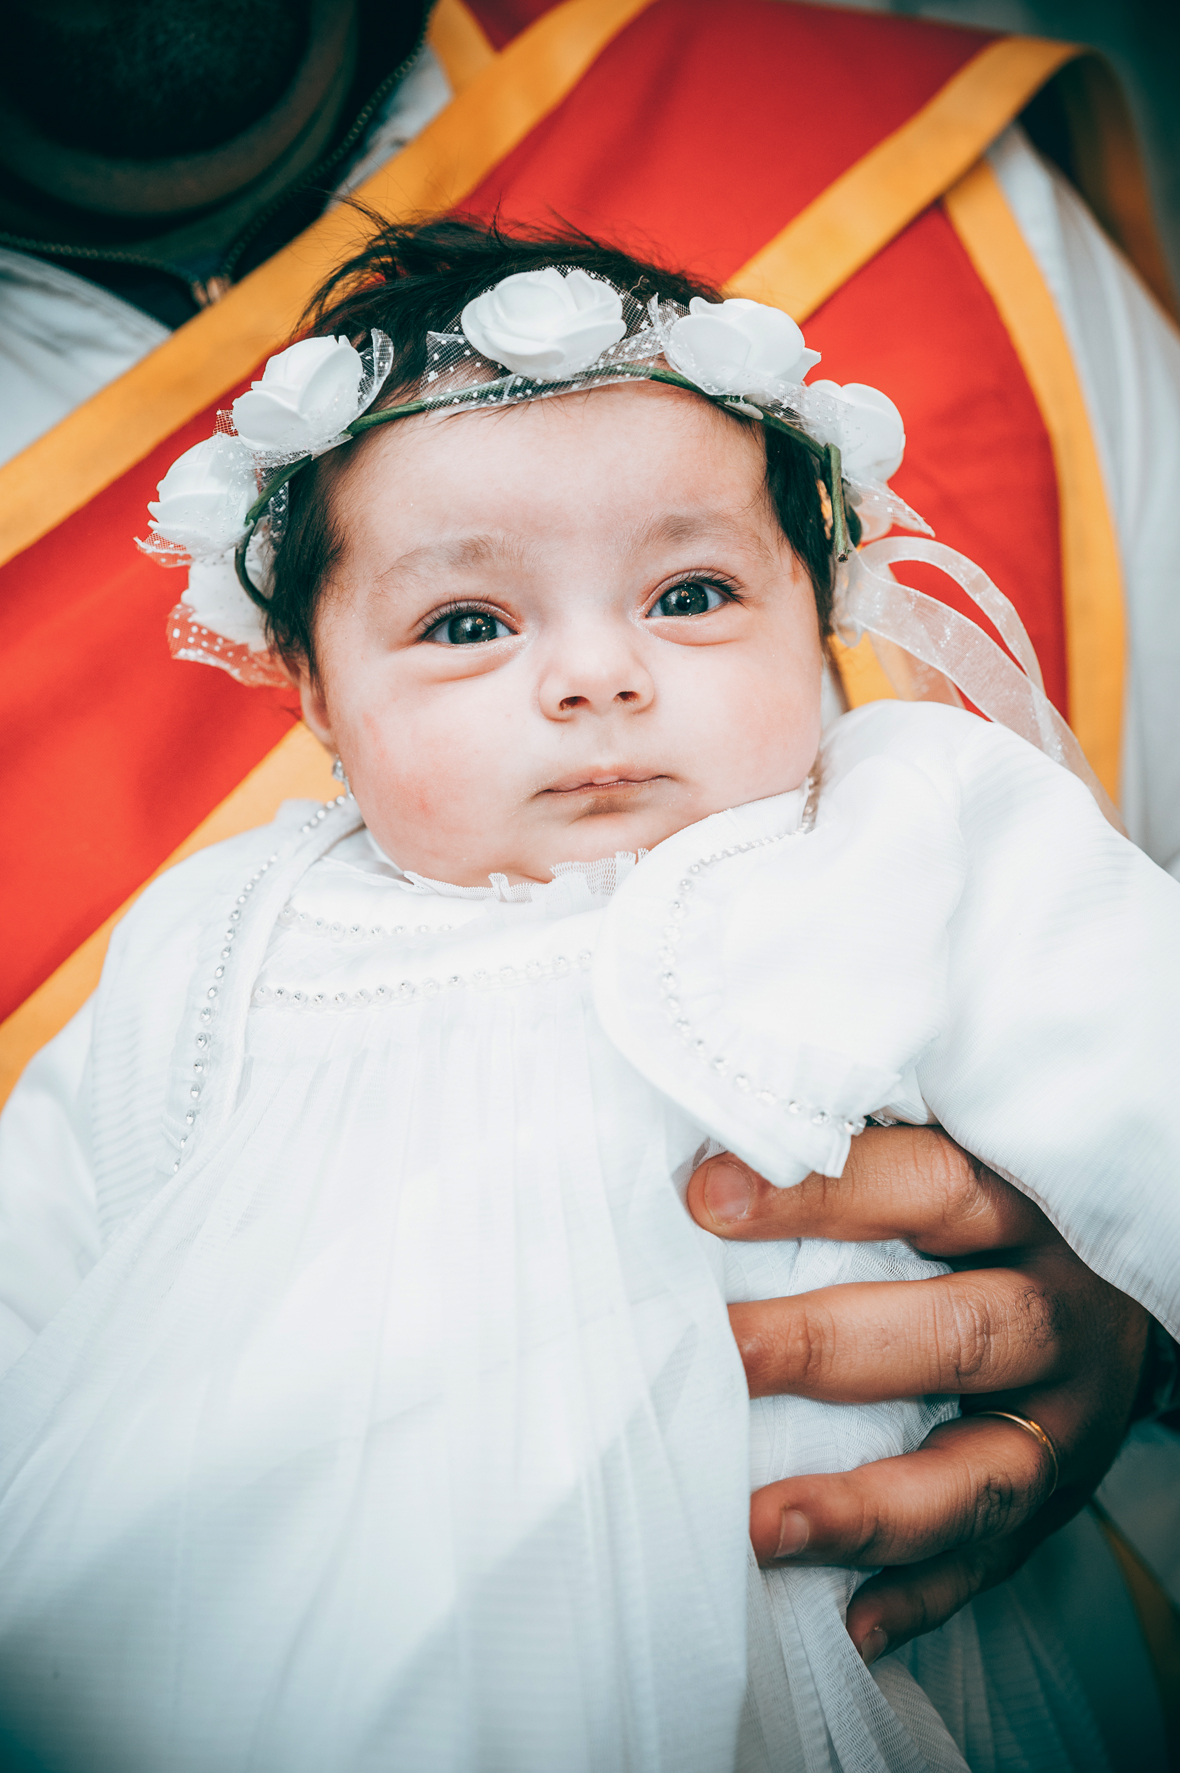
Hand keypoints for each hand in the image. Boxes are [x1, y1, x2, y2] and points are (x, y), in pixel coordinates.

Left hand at [686, 1128, 1148, 1663]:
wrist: (1119, 1296)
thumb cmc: (995, 1214)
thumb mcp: (960, 1158)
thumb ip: (866, 1154)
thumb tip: (715, 1147)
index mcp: (1026, 1208)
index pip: (930, 1187)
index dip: (820, 1192)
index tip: (706, 1198)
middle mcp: (1056, 1314)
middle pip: (954, 1333)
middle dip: (824, 1346)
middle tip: (720, 1355)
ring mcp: (1063, 1423)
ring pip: (979, 1473)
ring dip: (866, 1505)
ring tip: (759, 1525)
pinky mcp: (1054, 1502)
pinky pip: (991, 1562)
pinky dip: (918, 1596)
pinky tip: (844, 1623)